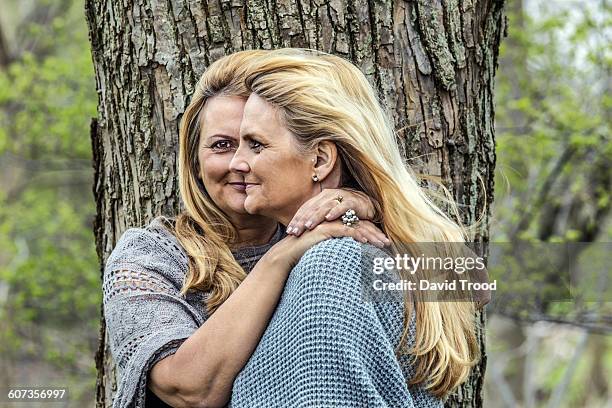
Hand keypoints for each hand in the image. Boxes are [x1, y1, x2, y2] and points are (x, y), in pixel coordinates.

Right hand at [269, 220, 390, 268]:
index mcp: (335, 225)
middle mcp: (334, 222)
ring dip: (371, 235)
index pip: (358, 227)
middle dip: (375, 234)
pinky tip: (366, 242)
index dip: (371, 235)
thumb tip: (350, 263)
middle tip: (387, 244)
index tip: (383, 244)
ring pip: (355, 227)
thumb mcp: (326, 254)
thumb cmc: (305, 256)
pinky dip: (356, 235)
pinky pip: (344, 230)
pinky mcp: (325, 229)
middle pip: (360, 225)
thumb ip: (338, 252)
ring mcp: (329, 224)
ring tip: (382, 244)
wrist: (288, 254)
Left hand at [287, 188, 379, 235]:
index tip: (289, 231)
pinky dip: (335, 211)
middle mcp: (328, 196)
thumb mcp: (329, 215)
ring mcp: (340, 197)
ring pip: (325, 207)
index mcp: (320, 198)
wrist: (366, 204)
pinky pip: (342, 206)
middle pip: (312, 208)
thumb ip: (317, 220)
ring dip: (316, 216)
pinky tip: (329, 218)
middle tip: (295, 231)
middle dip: (302, 220)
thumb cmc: (345, 212)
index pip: (305, 209)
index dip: (297, 219)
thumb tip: (302, 233)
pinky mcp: (352, 201)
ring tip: (308, 226)